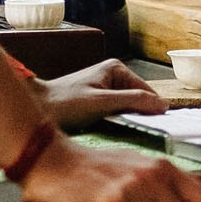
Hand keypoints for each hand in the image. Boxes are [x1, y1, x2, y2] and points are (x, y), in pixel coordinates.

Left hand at [35, 59, 167, 126]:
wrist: (37, 109)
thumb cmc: (64, 104)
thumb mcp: (102, 102)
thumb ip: (133, 101)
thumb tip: (163, 105)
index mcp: (117, 69)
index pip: (148, 92)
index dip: (153, 111)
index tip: (157, 129)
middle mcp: (114, 75)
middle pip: (140, 101)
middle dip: (138, 116)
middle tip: (133, 132)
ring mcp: (107, 89)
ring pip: (129, 109)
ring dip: (127, 121)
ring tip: (118, 131)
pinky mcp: (100, 102)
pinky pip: (118, 114)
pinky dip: (118, 123)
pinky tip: (110, 131)